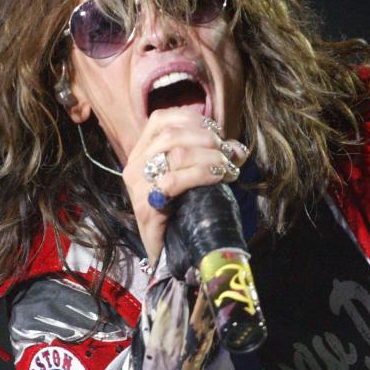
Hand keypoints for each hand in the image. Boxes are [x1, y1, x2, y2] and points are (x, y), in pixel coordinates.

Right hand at [121, 108, 248, 264]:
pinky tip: (218, 179)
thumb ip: (209, 155)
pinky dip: (201, 175)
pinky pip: (174, 182)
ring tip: (226, 168)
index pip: (162, 118)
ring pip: (176, 155)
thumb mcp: (193, 175)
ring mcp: (137, 185)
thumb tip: (235, 147)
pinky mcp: (145, 206)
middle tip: (227, 155)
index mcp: (142, 151)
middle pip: (172, 134)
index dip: (193, 120)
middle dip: (207, 140)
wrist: (167, 251)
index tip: (216, 133)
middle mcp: (134, 164)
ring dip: (209, 157)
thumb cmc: (181, 211)